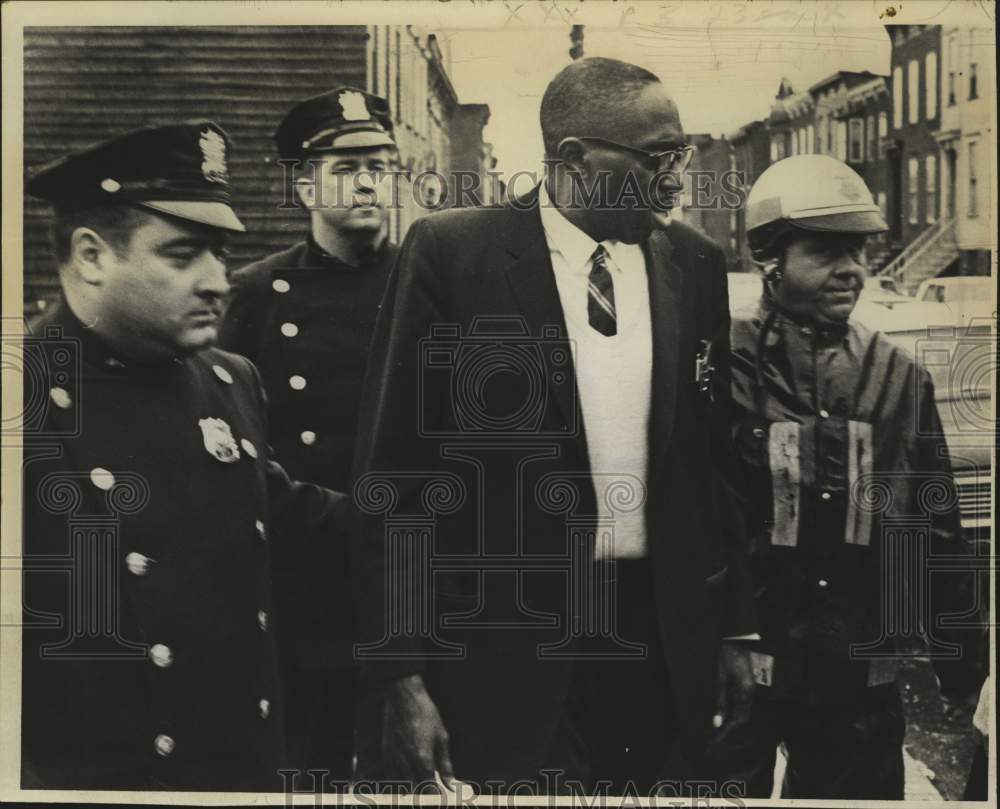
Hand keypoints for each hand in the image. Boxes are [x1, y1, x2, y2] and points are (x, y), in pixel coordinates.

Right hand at [380, 674, 454, 789]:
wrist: (404, 697)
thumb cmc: (425, 714)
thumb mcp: (441, 737)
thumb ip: (445, 764)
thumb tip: (450, 783)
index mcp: (422, 759)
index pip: (428, 790)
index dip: (435, 796)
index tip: (440, 797)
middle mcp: (406, 762)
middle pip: (415, 790)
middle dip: (424, 793)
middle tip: (433, 790)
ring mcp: (393, 758)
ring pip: (402, 784)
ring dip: (412, 786)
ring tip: (421, 781)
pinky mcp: (386, 753)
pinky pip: (392, 775)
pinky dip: (400, 778)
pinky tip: (408, 774)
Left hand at [710, 642, 753, 744]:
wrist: (738, 640)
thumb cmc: (727, 656)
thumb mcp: (720, 678)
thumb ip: (720, 700)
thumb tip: (716, 722)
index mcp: (745, 693)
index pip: (736, 720)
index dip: (725, 732)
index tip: (714, 741)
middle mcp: (750, 694)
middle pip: (741, 719)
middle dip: (728, 729)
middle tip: (713, 737)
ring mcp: (750, 690)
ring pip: (742, 712)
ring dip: (731, 721)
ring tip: (717, 728)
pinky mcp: (748, 686)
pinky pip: (742, 704)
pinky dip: (733, 711)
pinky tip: (724, 713)